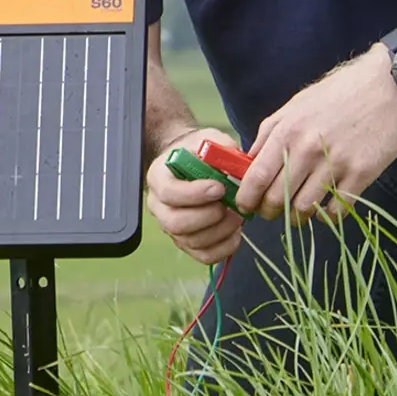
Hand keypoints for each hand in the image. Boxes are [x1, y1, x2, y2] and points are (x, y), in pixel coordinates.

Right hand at [145, 126, 243, 264]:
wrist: (191, 163)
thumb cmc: (199, 152)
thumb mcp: (208, 139)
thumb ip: (221, 147)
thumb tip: (238, 165)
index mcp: (158, 177)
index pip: (169, 192)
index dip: (195, 194)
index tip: (220, 188)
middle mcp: (159, 205)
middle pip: (175, 223)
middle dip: (208, 217)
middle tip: (230, 207)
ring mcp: (170, 226)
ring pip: (189, 241)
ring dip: (219, 232)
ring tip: (237, 217)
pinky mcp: (186, 241)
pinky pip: (202, 255)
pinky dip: (223, 248)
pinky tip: (235, 233)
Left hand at [237, 45, 396, 225]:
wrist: (388, 86)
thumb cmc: (338, 93)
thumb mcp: (296, 105)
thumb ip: (270, 132)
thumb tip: (249, 161)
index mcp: (287, 130)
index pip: (256, 176)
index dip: (246, 198)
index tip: (244, 206)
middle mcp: (308, 148)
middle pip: (277, 198)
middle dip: (269, 212)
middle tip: (271, 213)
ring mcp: (336, 162)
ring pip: (305, 208)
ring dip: (297, 218)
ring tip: (297, 214)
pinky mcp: (362, 173)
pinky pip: (337, 210)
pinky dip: (328, 217)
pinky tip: (326, 210)